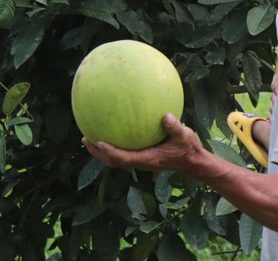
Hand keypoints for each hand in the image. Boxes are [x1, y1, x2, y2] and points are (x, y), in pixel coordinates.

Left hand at [82, 113, 202, 173]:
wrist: (192, 161)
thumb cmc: (187, 149)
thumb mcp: (185, 136)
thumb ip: (175, 127)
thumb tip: (166, 116)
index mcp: (148, 158)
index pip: (124, 158)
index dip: (110, 152)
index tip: (99, 142)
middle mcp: (141, 161)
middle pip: (113, 161)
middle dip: (97, 152)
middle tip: (85, 139)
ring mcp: (140, 160)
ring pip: (115, 159)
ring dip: (101, 150)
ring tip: (90, 136)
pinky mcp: (142, 156)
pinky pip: (122, 152)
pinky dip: (113, 145)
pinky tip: (111, 130)